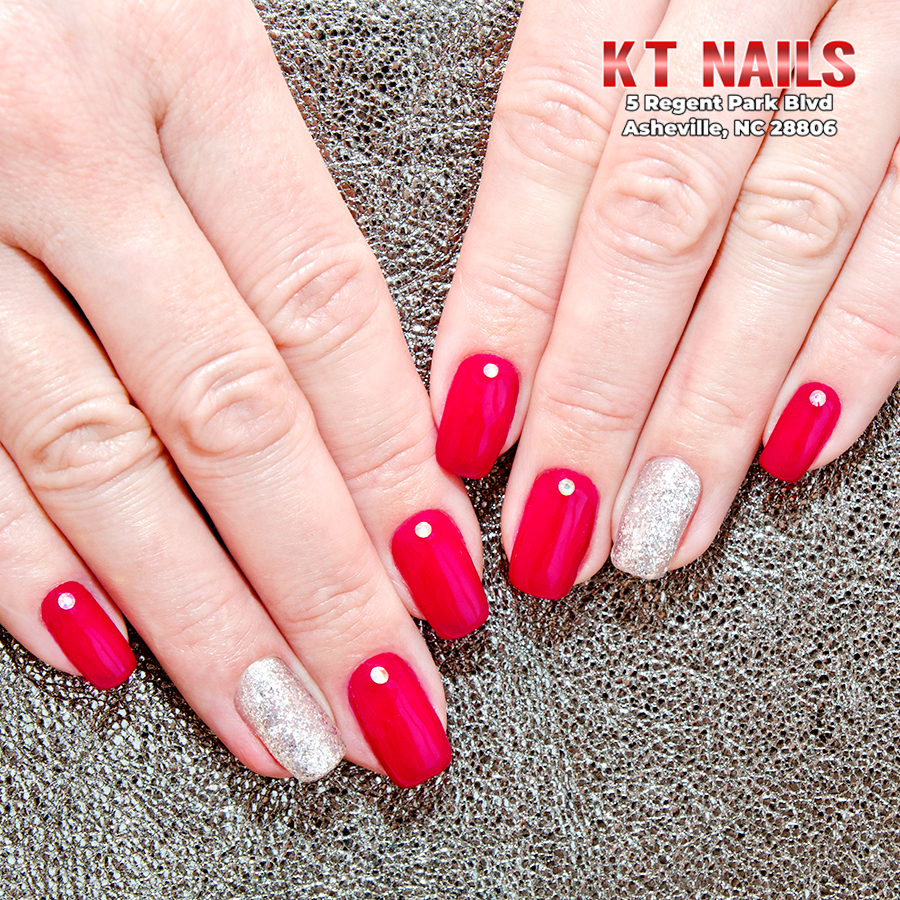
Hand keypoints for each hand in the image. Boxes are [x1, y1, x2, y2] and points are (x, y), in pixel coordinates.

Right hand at [0, 0, 487, 786]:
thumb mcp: (182, 34)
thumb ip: (269, 202)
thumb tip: (383, 413)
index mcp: (186, 60)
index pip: (329, 315)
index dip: (394, 467)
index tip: (448, 591)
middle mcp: (67, 138)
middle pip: (234, 413)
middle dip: (321, 583)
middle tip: (392, 709)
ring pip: (101, 455)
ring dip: (200, 614)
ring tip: (283, 722)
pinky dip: (22, 558)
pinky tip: (104, 653)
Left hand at [431, 0, 899, 592]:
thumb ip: (578, 117)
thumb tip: (496, 324)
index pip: (550, 137)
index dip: (506, 295)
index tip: (470, 430)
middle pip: (655, 217)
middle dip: (598, 393)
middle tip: (557, 530)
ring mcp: (884, 37)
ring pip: (783, 242)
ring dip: (711, 407)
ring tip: (656, 529)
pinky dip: (861, 343)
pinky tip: (793, 448)